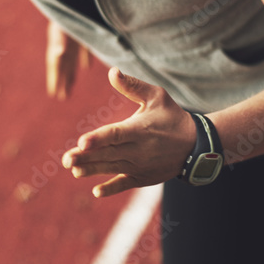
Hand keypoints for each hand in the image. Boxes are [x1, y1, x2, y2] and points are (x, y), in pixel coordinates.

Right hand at [45, 20, 88, 99]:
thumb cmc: (73, 7)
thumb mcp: (63, 22)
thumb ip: (61, 38)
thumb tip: (59, 53)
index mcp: (59, 37)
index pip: (56, 62)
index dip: (54, 77)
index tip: (53, 94)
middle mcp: (66, 36)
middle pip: (63, 62)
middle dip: (62, 79)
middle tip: (63, 97)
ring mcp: (75, 32)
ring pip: (71, 56)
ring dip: (70, 71)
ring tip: (69, 87)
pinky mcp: (87, 26)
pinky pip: (84, 46)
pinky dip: (84, 57)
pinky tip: (86, 66)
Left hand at [61, 68, 196, 196]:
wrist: (196, 145)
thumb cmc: (172, 116)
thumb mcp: (157, 96)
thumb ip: (133, 85)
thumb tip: (112, 71)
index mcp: (139, 129)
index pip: (115, 134)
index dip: (98, 139)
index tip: (81, 142)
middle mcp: (139, 150)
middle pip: (108, 153)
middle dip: (86, 157)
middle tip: (66, 159)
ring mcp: (140, 165)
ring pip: (112, 168)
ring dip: (92, 170)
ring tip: (74, 170)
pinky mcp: (143, 177)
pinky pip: (125, 184)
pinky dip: (112, 188)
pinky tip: (96, 192)